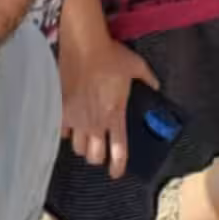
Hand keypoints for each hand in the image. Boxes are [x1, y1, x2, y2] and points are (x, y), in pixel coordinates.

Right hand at [57, 33, 158, 179]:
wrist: (85, 46)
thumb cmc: (112, 56)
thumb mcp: (137, 66)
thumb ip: (148, 79)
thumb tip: (157, 85)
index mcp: (115, 115)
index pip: (118, 150)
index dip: (117, 166)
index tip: (116, 173)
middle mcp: (95, 123)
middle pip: (94, 156)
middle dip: (97, 156)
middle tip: (98, 149)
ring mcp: (77, 118)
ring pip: (77, 147)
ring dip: (82, 145)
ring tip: (84, 138)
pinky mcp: (61, 110)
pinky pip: (62, 131)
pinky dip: (66, 131)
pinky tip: (69, 125)